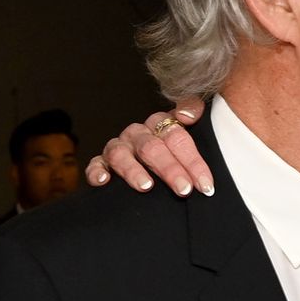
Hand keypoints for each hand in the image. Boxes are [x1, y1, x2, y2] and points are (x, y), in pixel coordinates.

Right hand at [85, 98, 212, 196]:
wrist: (154, 161)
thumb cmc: (176, 150)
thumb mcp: (191, 130)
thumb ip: (192, 110)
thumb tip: (188, 114)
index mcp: (159, 124)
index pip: (177, 138)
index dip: (193, 162)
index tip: (205, 185)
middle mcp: (137, 134)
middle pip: (151, 147)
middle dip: (169, 169)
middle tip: (184, 190)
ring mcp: (118, 148)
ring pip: (121, 154)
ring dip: (133, 170)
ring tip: (147, 186)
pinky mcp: (101, 162)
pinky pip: (94, 164)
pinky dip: (96, 171)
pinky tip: (104, 181)